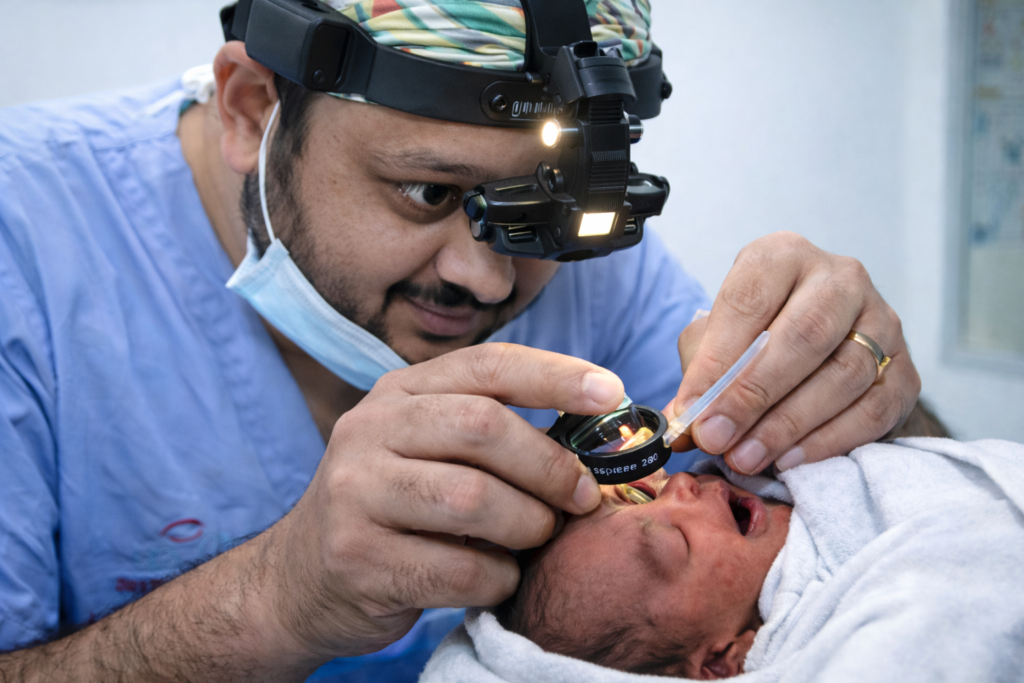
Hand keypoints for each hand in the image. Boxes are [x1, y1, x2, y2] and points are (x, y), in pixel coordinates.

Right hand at [262, 344, 622, 659]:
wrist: (302, 578)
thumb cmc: (394, 508)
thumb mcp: (427, 449)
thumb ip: (489, 432)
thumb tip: (590, 438)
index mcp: (399, 393)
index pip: (486, 366)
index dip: (553, 375)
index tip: (608, 391)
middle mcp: (370, 429)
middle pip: (483, 426)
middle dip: (550, 465)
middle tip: (582, 496)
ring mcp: (355, 491)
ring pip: (472, 498)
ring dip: (527, 525)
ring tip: (535, 538)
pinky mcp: (357, 555)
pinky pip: (458, 568)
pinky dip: (497, 578)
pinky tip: (496, 577)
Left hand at [668, 232, 919, 474]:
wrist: (826, 354)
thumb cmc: (758, 341)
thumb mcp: (718, 343)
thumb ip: (699, 376)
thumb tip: (681, 424)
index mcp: (784, 256)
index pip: (749, 300)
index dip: (718, 359)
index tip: (693, 408)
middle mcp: (840, 278)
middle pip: (803, 335)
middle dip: (753, 394)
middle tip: (717, 438)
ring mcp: (882, 321)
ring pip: (842, 374)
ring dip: (787, 424)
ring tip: (747, 456)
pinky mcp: (906, 369)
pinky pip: (873, 408)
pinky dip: (828, 440)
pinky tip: (790, 459)